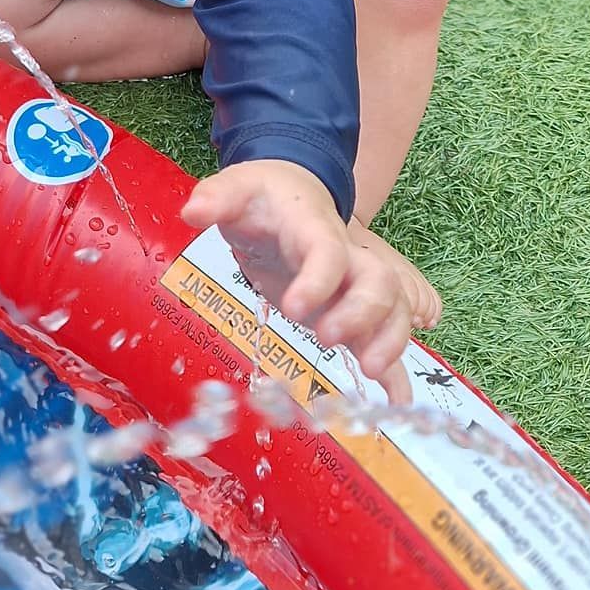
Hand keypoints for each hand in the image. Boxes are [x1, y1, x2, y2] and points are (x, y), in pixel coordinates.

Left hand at [182, 161, 425, 404]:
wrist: (292, 194)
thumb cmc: (265, 196)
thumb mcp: (238, 188)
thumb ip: (218, 197)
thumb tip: (193, 212)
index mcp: (316, 228)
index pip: (329, 251)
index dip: (318, 280)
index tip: (293, 309)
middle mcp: (347, 258)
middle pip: (378, 281)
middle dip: (362, 314)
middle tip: (326, 340)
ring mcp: (353, 285)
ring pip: (392, 309)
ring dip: (389, 341)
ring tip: (369, 372)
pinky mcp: (350, 311)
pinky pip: (383, 337)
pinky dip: (395, 370)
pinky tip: (396, 401)